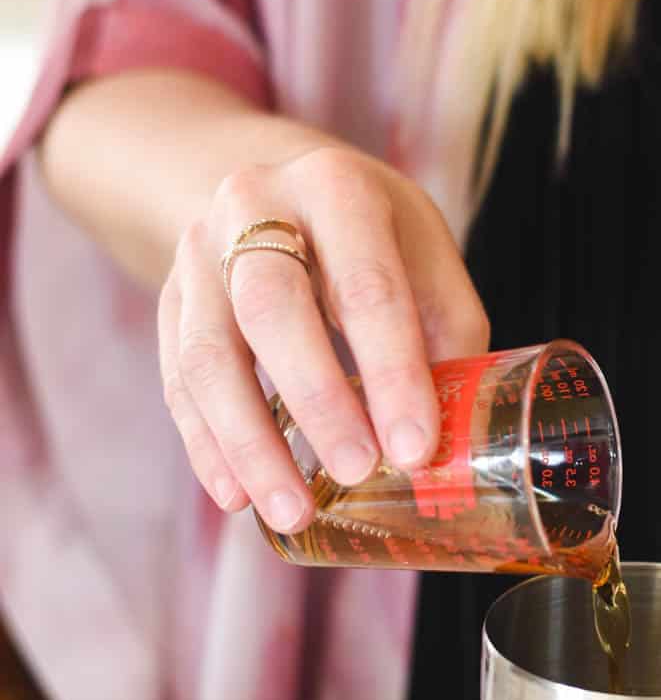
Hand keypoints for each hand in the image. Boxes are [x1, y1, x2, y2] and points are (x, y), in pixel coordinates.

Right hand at [158, 142, 489, 530]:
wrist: (278, 189)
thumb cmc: (373, 239)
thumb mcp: (426, 259)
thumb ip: (446, 343)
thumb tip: (453, 450)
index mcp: (339, 188)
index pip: (367, 285)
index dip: (392, 372)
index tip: (414, 449)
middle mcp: (255, 206)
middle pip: (272, 306)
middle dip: (317, 399)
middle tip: (356, 472)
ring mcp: (198, 252)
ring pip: (208, 353)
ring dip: (250, 443)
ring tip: (292, 511)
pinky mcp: (169, 300)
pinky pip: (178, 381)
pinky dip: (208, 446)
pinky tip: (237, 495)